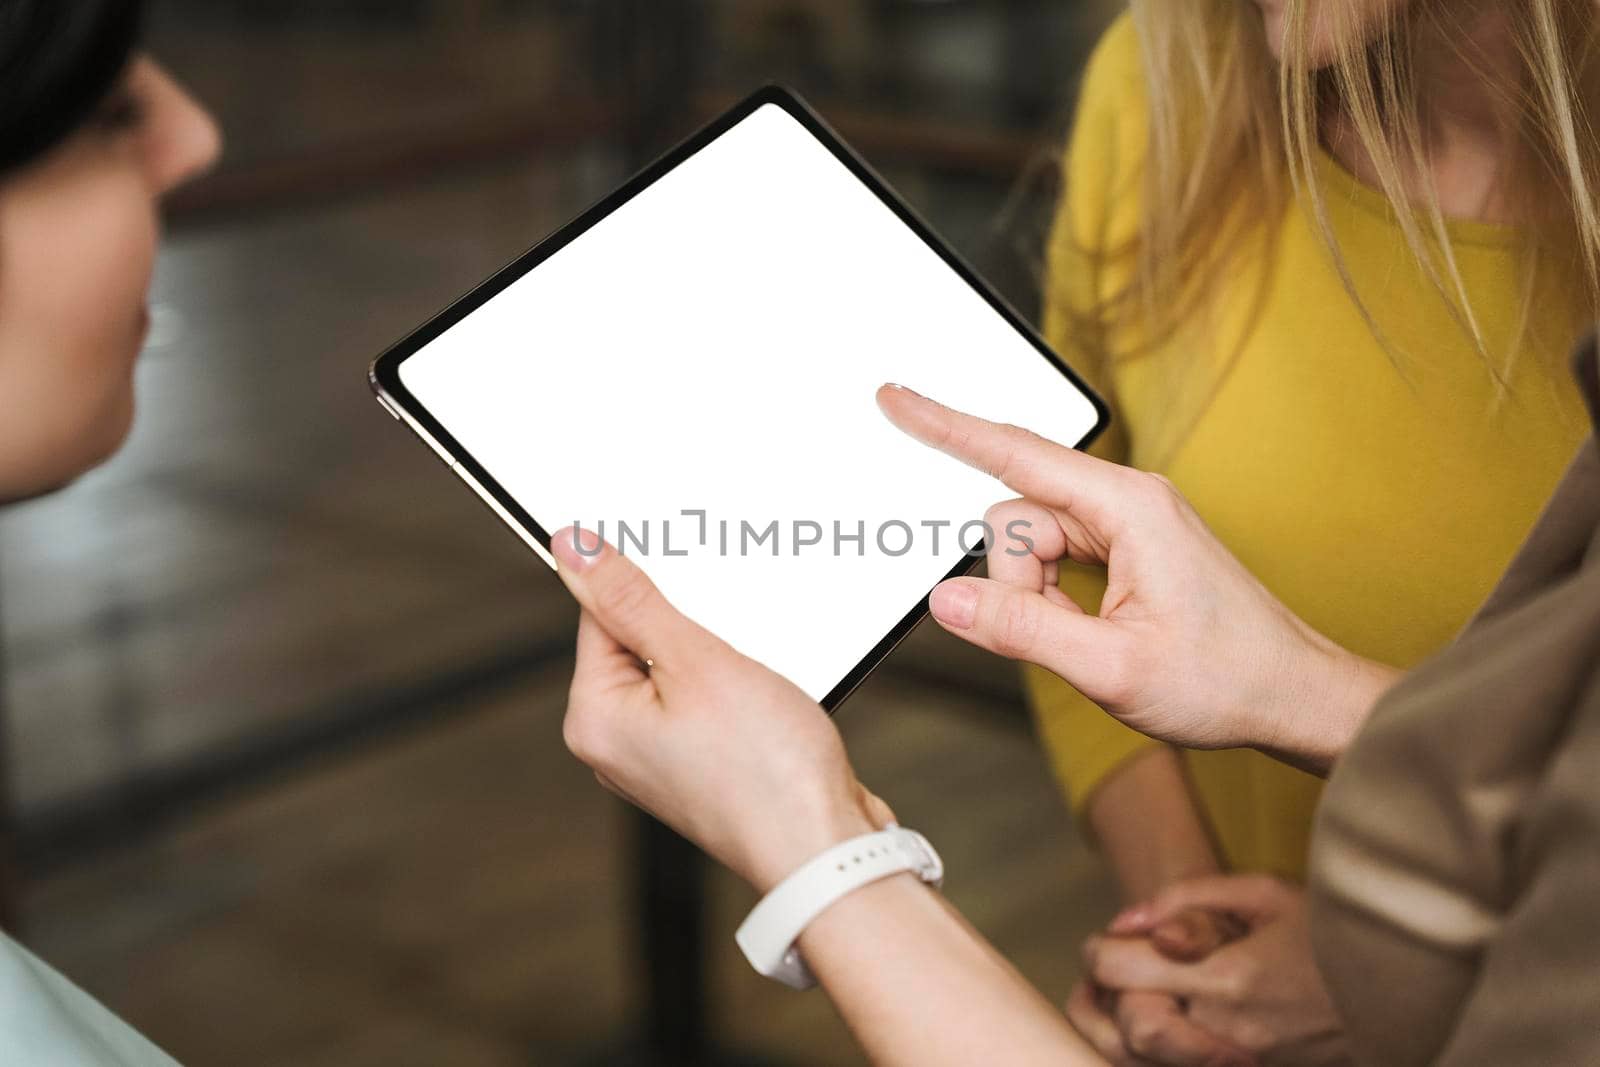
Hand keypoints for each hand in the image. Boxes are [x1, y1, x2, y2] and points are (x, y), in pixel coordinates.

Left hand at [552, 526, 890, 892]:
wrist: (826, 852)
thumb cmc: (766, 770)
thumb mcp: (696, 661)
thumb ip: (631, 600)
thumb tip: (573, 548)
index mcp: (593, 718)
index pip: (599, 614)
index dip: (650, 585)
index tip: (692, 581)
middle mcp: (615, 745)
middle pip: (640, 642)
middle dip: (691, 626)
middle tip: (731, 645)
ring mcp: (659, 761)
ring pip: (682, 672)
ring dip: (721, 660)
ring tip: (753, 684)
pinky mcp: (700, 769)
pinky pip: (708, 705)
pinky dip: (737, 691)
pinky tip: (767, 704)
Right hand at [877, 385, 1396, 766]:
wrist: (1293, 697)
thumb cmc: (1224, 681)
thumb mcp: (1109, 667)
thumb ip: (1020, 628)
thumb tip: (947, 598)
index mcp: (1128, 507)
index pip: (1015, 454)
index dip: (946, 427)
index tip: (896, 399)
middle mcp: (1126, 501)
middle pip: (1017, 515)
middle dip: (1015, 579)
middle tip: (1065, 637)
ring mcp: (1128, 524)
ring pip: (1032, 541)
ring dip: (1036, 596)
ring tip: (1091, 641)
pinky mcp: (1127, 548)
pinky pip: (1056, 557)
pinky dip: (1053, 597)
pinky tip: (1090, 630)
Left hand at [1086, 877, 1348, 1066]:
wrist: (1403, 993)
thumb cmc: (1333, 933)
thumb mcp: (1264, 894)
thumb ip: (1187, 898)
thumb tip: (1128, 919)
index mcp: (1228, 977)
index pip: (1123, 972)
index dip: (1098, 953)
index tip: (1102, 942)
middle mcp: (1228, 1029)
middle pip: (1131, 1027)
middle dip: (1110, 999)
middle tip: (1116, 974)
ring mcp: (1242, 1060)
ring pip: (1154, 1057)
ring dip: (1135, 1025)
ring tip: (1139, 996)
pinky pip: (1189, 1064)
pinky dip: (1168, 1047)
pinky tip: (1173, 1018)